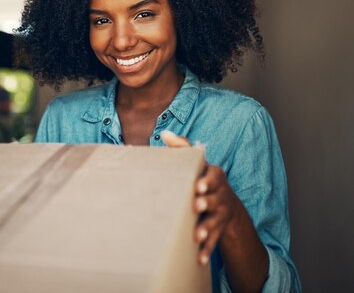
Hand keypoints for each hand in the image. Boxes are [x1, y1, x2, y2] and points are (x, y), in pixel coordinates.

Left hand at [160, 130, 242, 265]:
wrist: (226, 203)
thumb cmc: (202, 178)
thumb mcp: (196, 162)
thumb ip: (182, 147)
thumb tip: (165, 133)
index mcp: (215, 177)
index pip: (214, 177)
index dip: (206, 182)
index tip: (197, 185)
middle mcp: (221, 195)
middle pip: (215, 199)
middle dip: (207, 202)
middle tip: (196, 205)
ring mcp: (221, 214)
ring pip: (215, 221)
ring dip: (207, 228)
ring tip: (197, 234)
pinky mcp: (218, 230)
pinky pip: (214, 240)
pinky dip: (207, 249)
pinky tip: (200, 258)